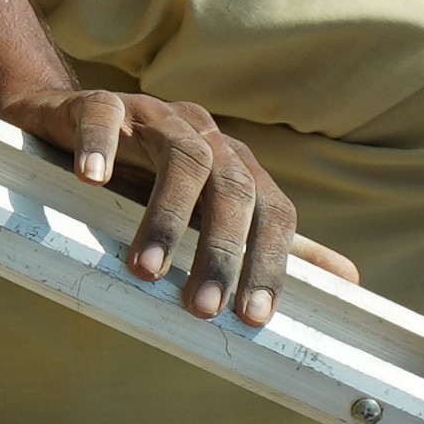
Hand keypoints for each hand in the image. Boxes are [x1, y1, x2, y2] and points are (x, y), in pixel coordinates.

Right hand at [12, 89, 330, 323]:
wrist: (76, 123)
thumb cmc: (146, 177)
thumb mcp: (209, 211)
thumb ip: (270, 242)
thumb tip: (348, 280)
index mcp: (236, 164)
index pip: (271, 211)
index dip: (269, 262)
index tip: (254, 318)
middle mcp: (205, 135)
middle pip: (231, 187)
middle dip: (221, 250)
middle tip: (202, 308)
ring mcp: (154, 116)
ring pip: (180, 156)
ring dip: (166, 214)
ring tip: (146, 269)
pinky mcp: (101, 105)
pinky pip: (105, 114)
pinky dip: (101, 143)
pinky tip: (91, 179)